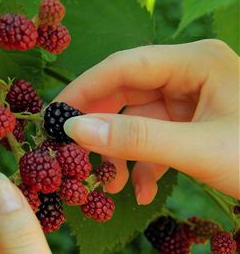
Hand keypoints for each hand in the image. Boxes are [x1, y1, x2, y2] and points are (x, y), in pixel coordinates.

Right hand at [56, 39, 238, 203]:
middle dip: (103, 131)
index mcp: (196, 62)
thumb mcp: (197, 150)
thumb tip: (75, 131)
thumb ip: (135, 140)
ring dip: (122, 155)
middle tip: (76, 157)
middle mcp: (190, 73)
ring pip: (138, 121)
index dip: (85, 91)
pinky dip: (144, 164)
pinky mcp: (192, 123)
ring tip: (112, 188)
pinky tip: (142, 192)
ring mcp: (192, 99)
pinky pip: (155, 137)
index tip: (55, 117)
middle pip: (127, 94)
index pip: (124, 66)